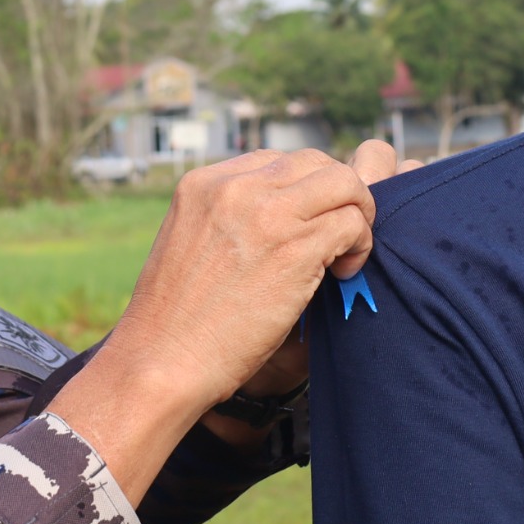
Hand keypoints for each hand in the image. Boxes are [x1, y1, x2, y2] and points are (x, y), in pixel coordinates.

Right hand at [50, 149, 376, 500]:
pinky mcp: (295, 250)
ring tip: (344, 255)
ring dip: (357, 215)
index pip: (277, 161)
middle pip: (315, 163)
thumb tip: (280, 218)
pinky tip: (343, 274)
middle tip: (338, 237)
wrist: (163, 362)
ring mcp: (267, 215)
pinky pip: (352, 223)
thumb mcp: (191, 245)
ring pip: (345, 183)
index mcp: (204, 184)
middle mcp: (235, 188)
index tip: (307, 226)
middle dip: (337, 196)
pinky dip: (360, 246)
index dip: (304, 191)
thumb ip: (228, 220)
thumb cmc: (177, 322)